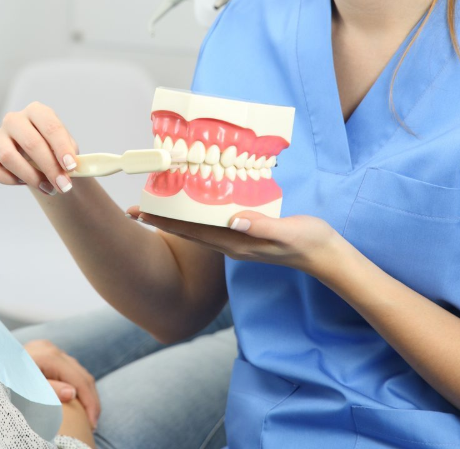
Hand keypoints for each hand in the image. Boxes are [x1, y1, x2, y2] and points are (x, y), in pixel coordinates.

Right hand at [0, 102, 79, 195]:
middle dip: (49, 167)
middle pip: (30, 142)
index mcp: (36, 111)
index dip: (61, 148)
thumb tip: (72, 167)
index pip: (50, 126)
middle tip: (64, 185)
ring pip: (8, 157)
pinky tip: (25, 182)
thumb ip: (70, 154)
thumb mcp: (67, 147)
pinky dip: (10, 180)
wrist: (39, 158)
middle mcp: (14, 119)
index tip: (71, 167)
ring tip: (49, 188)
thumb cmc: (54, 150)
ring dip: (31, 177)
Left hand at [24, 339, 99, 429]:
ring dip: (84, 393)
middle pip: (81, 374)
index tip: (92, 424)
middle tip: (93, 423)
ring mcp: (49, 348)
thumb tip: (72, 393)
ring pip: (77, 371)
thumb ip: (48, 391)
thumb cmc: (5, 382)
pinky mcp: (46, 353)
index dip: (89, 402)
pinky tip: (76, 401)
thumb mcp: (25, 391)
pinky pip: (68, 369)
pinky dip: (75, 385)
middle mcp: (50, 348)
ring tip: (88, 416)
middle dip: (90, 399)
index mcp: (47, 355)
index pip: (79, 379)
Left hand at [126, 206, 344, 280]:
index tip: (141, 212)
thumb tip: (233, 219)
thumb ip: (261, 226)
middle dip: (161, 220)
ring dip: (174, 218)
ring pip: (197, 229)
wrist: (325, 255)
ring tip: (154, 206)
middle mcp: (230, 243)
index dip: (165, 222)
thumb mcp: (287, 231)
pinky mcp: (245, 234)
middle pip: (187, 231)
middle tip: (134, 209)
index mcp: (236, 242)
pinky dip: (195, 215)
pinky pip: (212, 224)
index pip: (192, 232)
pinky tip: (191, 205)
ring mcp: (237, 240)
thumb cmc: (308, 241)